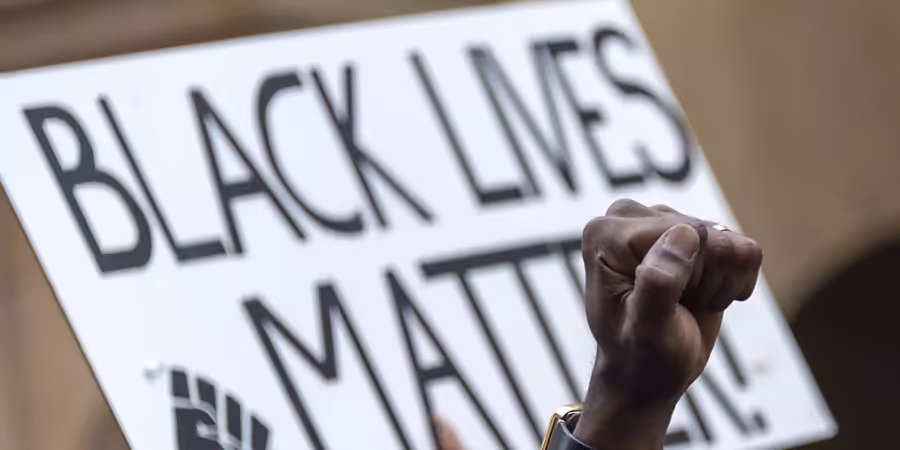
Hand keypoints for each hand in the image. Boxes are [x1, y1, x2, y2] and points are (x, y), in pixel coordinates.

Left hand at [573, 200, 761, 449]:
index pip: (685, 233)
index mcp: (606, 233)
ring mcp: (662, 221)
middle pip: (710, 235)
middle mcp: (629, 217)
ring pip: (732, 242)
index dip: (690, 277)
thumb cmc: (639, 356)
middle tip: (678, 307)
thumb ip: (658, 283)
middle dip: (706, 281)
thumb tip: (684, 235)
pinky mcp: (691, 232)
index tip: (668, 305)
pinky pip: (744, 249)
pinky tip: (702, 297)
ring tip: (686, 302)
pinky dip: (733, 281)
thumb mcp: (645, 330)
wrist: (646, 373)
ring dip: (719, 283)